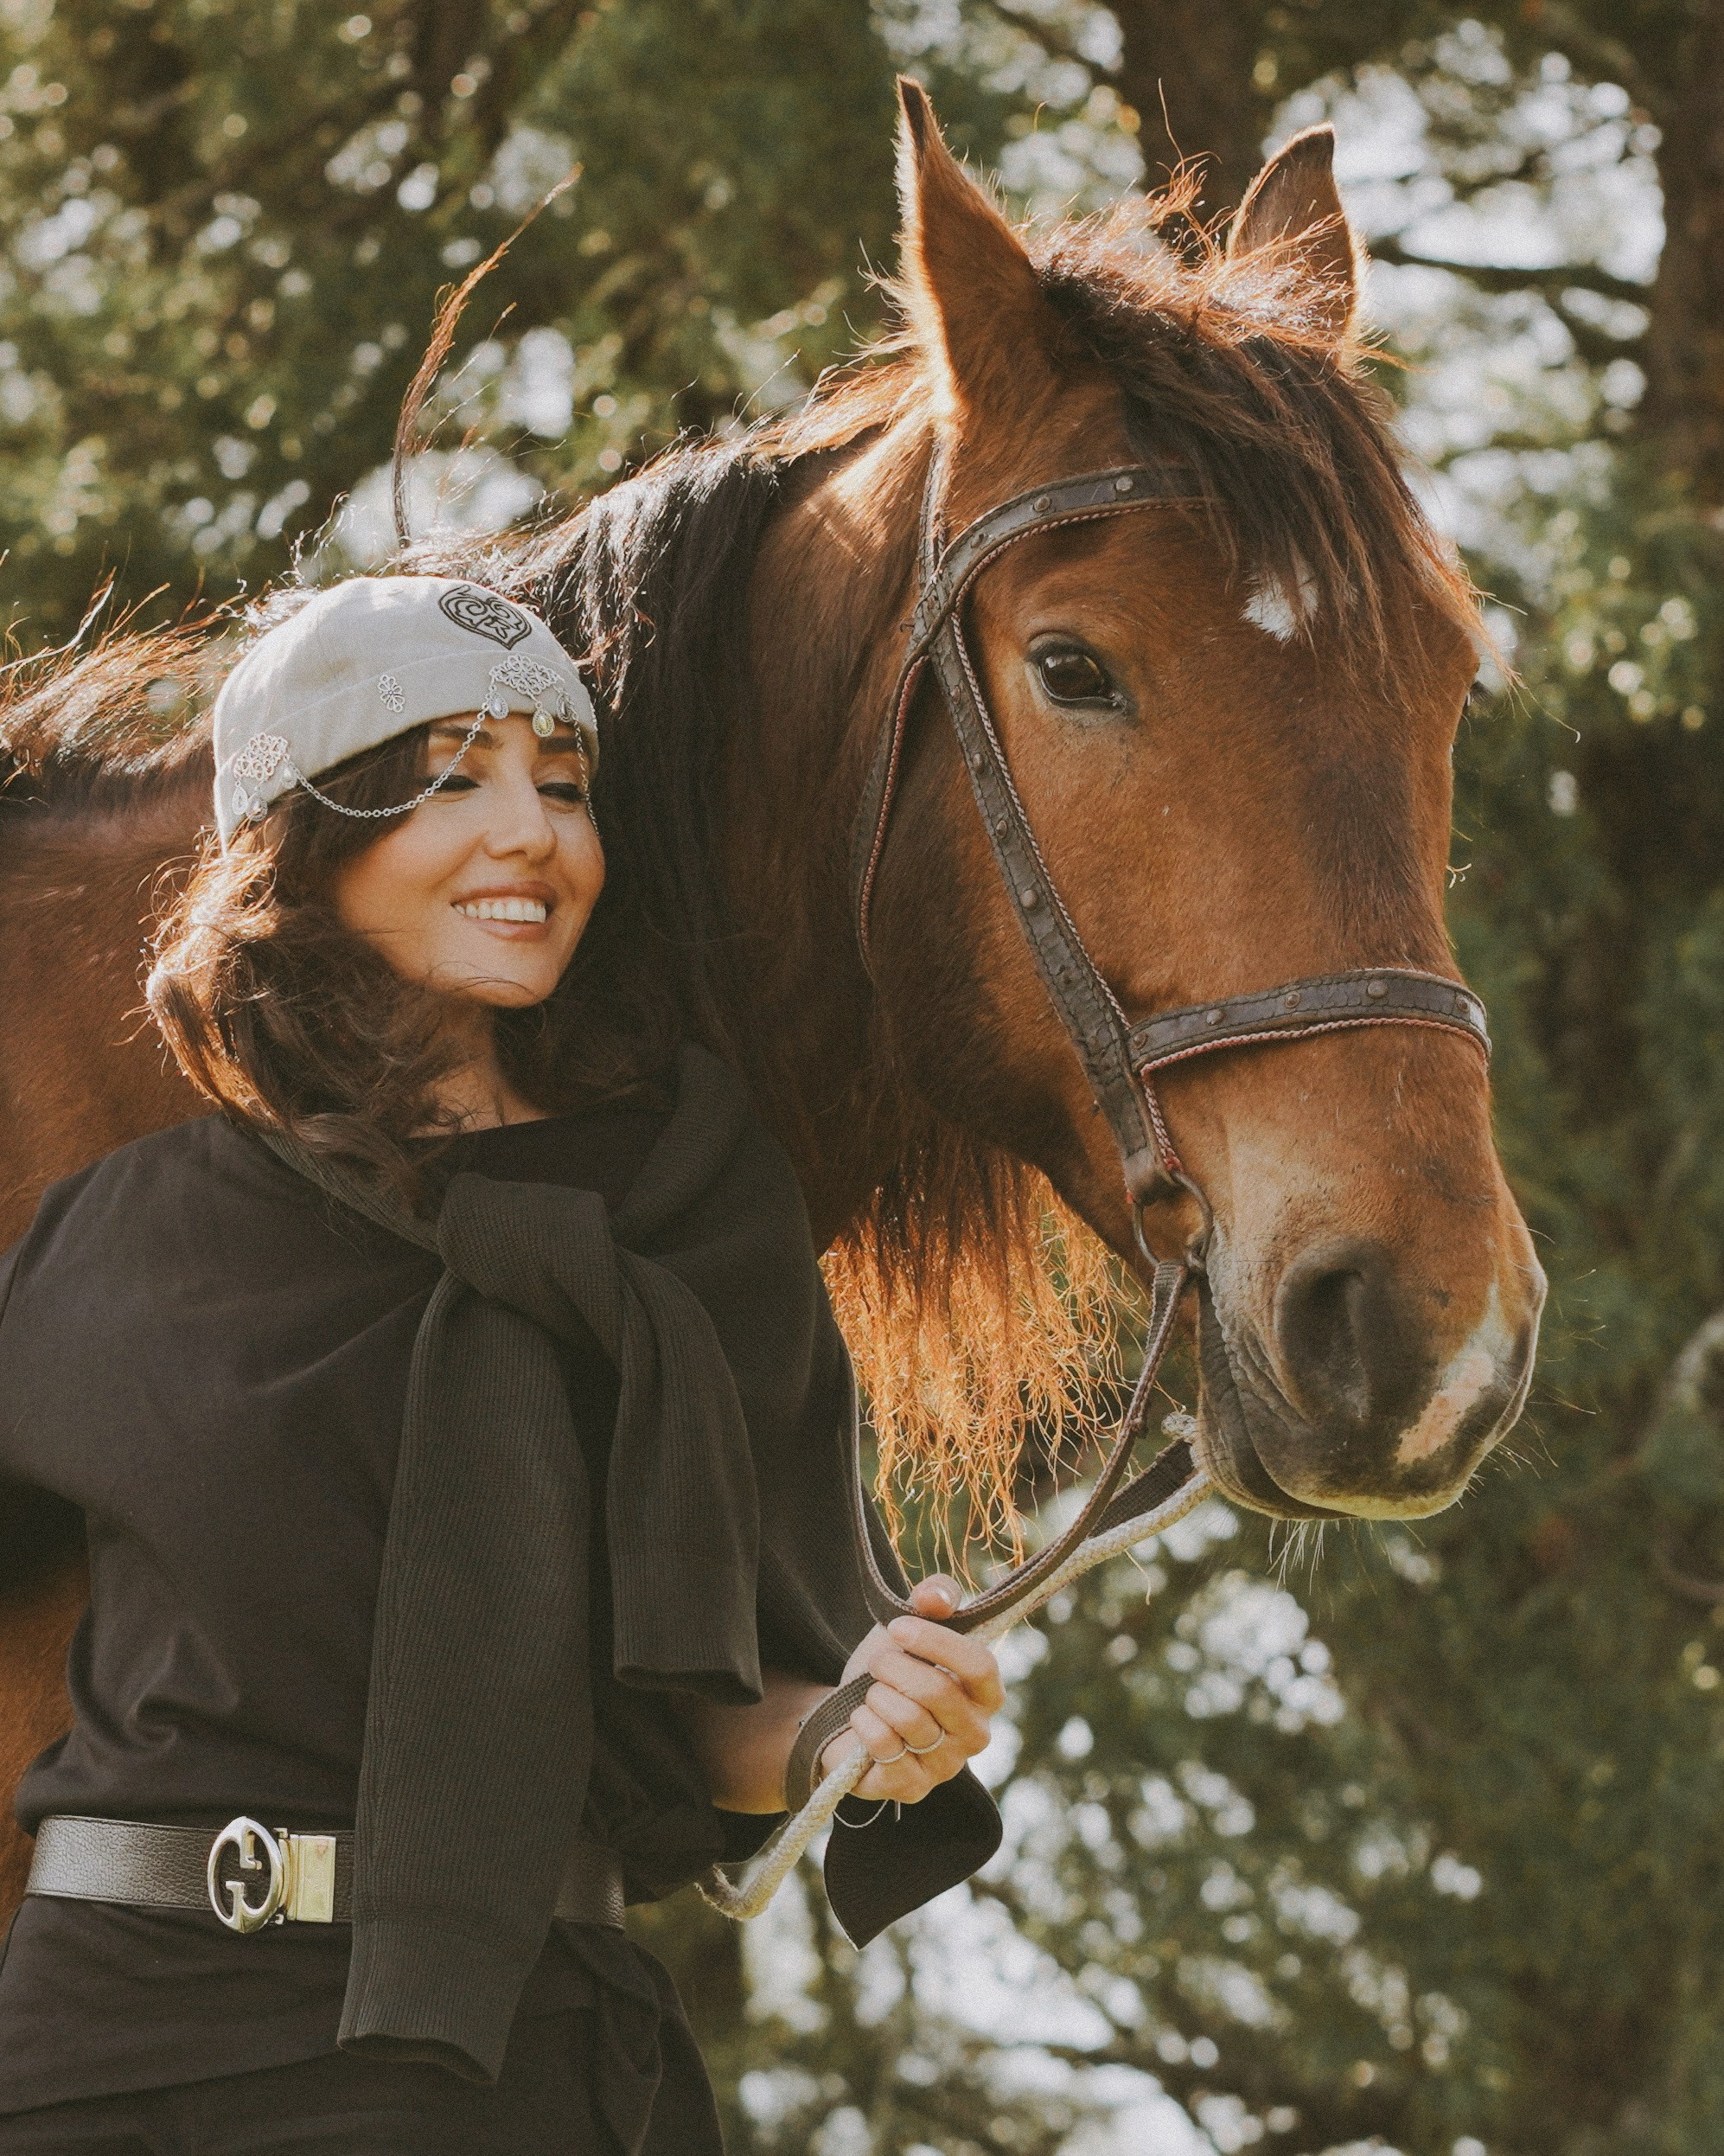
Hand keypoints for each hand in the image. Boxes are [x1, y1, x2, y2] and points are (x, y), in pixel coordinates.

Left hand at [818, 1576, 1004, 1804]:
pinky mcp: (911, 1788)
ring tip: (872, 1693)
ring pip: (908, 1719)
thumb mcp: (910, 1626)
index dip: (938, 1642)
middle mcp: (975, 1735)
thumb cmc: (891, 1670)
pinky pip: (884, 1745)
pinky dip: (863, 1722)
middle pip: (938, 1692)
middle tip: (877, 1661)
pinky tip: (863, 1719)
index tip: (898, 1626)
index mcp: (986, 1695)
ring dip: (876, 1695)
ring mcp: (945, 1766)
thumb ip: (932, 1599)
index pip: (981, 1667)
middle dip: (894, 1667)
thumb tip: (935, 1596)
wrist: (848, 1716)